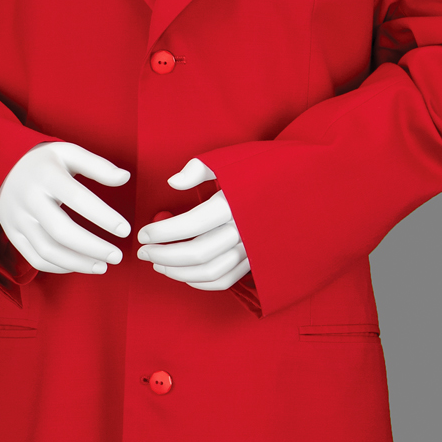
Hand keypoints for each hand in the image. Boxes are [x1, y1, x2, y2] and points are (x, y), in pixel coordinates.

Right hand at [0, 142, 130, 273]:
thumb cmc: (42, 161)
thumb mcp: (68, 152)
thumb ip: (97, 165)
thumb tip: (125, 177)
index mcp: (46, 175)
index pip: (77, 198)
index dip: (103, 216)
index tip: (125, 230)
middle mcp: (28, 198)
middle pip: (62, 231)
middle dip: (93, 247)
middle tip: (117, 256)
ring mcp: (17, 219)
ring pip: (48, 250)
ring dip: (78, 263)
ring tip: (103, 266)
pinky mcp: (12, 234)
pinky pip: (36, 259)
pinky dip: (60, 267)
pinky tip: (80, 265)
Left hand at [135, 159, 249, 290]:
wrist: (299, 187)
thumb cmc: (261, 169)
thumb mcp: (230, 159)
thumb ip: (198, 169)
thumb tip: (172, 183)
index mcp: (234, 204)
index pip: (190, 224)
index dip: (162, 232)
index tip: (143, 234)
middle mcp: (244, 230)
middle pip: (197, 253)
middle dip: (163, 255)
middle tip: (143, 252)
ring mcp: (251, 249)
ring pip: (209, 271)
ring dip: (178, 272)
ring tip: (157, 264)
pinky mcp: (255, 262)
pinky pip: (225, 281)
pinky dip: (200, 282)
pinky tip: (181, 273)